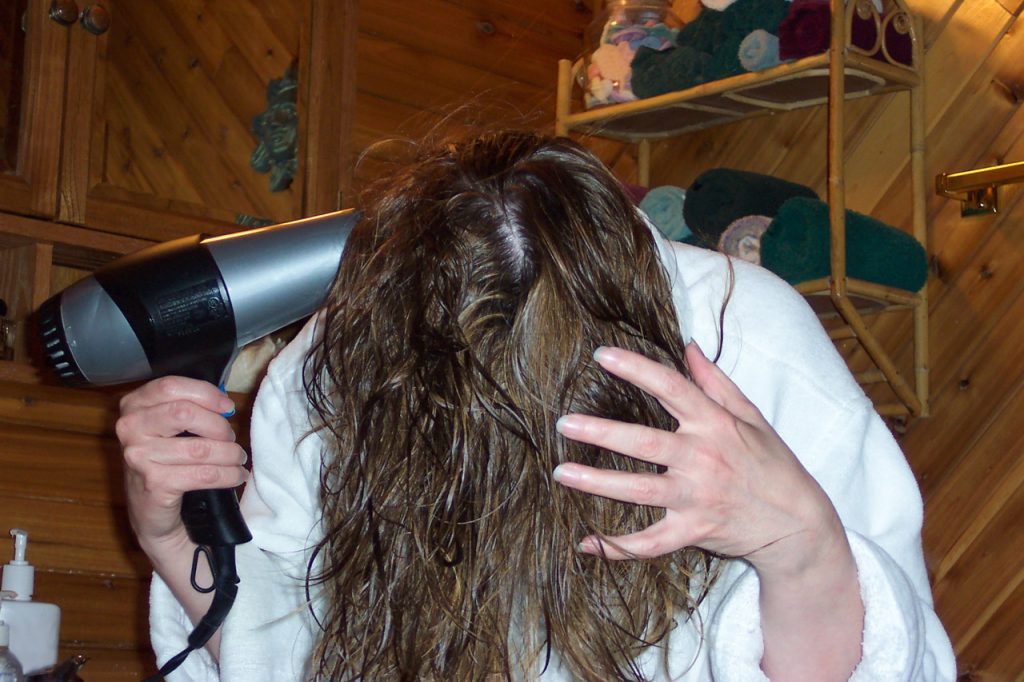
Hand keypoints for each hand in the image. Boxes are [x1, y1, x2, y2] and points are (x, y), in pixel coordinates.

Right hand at [116, 376, 247, 554]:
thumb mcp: (168, 429)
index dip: (206, 394)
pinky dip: (229, 475)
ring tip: (238, 458)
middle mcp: (130, 428)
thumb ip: (189, 409)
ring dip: (230, 454)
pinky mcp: (155, 483)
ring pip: (201, 448)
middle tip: (231, 439)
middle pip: (185, 413)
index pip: (170, 386)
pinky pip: (205, 474)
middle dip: (218, 426)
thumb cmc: (166, 462)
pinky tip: (237, 476)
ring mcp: (139, 457)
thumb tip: (225, 405)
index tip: (228, 407)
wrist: (151, 513)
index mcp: (133, 406)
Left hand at [555, 343, 863, 678]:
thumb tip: (688, 347)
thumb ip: (717, 382)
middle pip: (644, 443)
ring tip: (562, 474)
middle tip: (564, 424)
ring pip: (639, 491)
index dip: (636, 369)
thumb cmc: (773, 465)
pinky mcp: (694, 532)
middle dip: (601, 432)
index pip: (671, 388)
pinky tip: (587, 543)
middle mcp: (703, 459)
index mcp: (715, 425)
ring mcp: (697, 498)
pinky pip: (651, 543)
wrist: (799, 526)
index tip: (602, 355)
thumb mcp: (752, 417)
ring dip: (597, 483)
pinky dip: (619, 548)